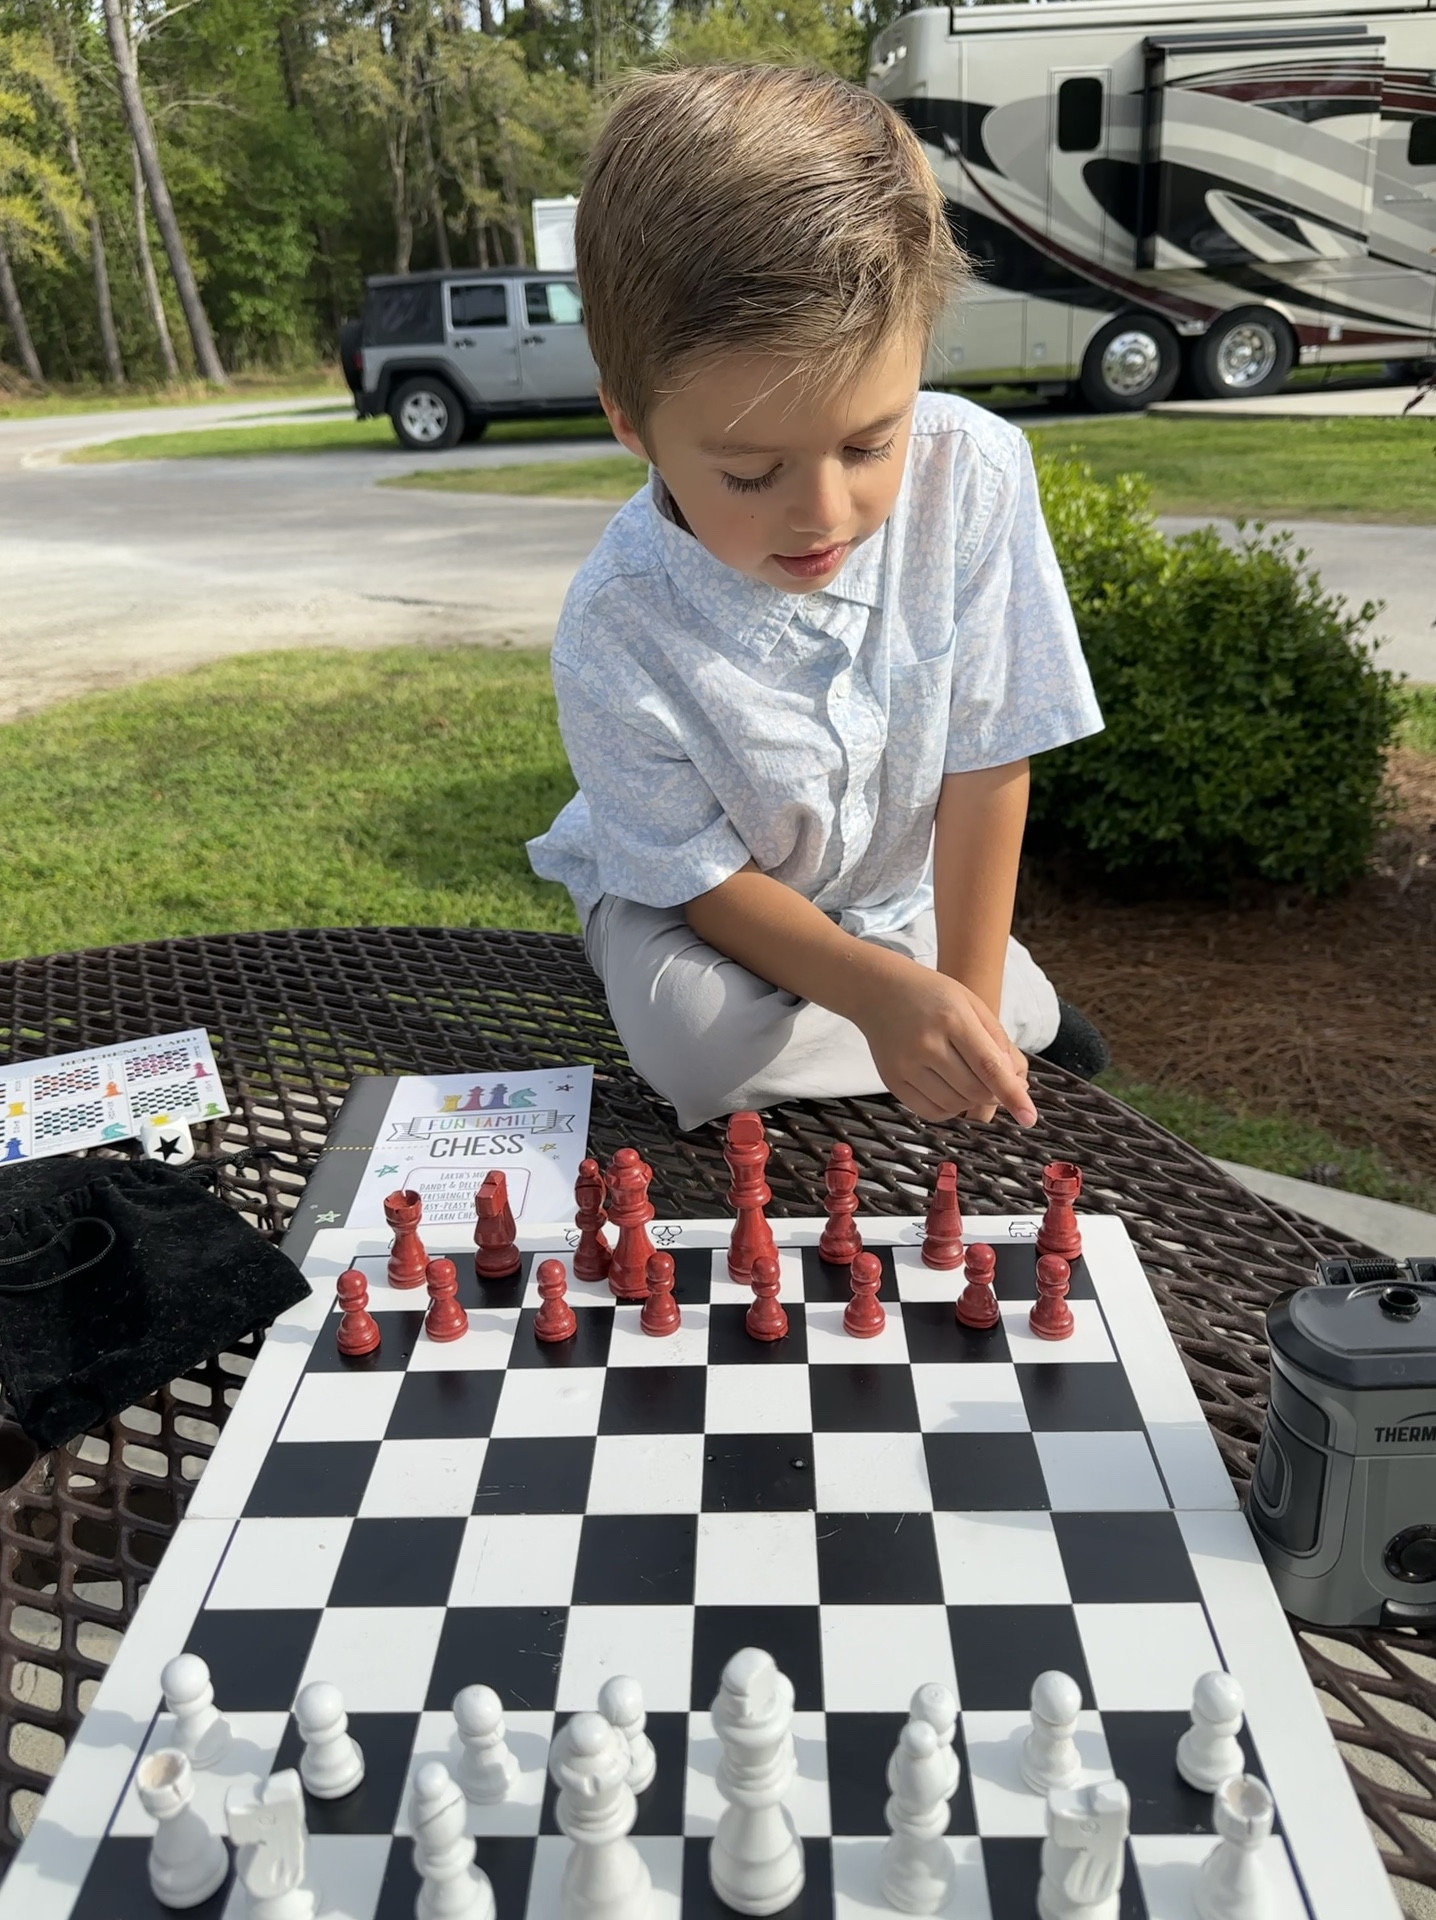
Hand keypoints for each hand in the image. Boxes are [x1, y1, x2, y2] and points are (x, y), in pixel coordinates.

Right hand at [855, 959, 1036, 1127]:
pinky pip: (930, 1112)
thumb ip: (998, 1041)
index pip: (989, 1066)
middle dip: (994, 1094)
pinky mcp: (892, 1079)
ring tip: (968, 1078)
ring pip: (955, 1105)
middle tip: (995, 1082)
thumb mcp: (972, 1003)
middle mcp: (927, 1043)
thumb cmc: (931, 994)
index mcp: (952, 1019)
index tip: (1029, 1118)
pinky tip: (950, 1090)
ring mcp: (906, 1064)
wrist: (877, 989)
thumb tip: (1018, 1085)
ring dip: (971, 1101)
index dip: (1012, 1094)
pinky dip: (949, 1109)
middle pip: (974, 1090)